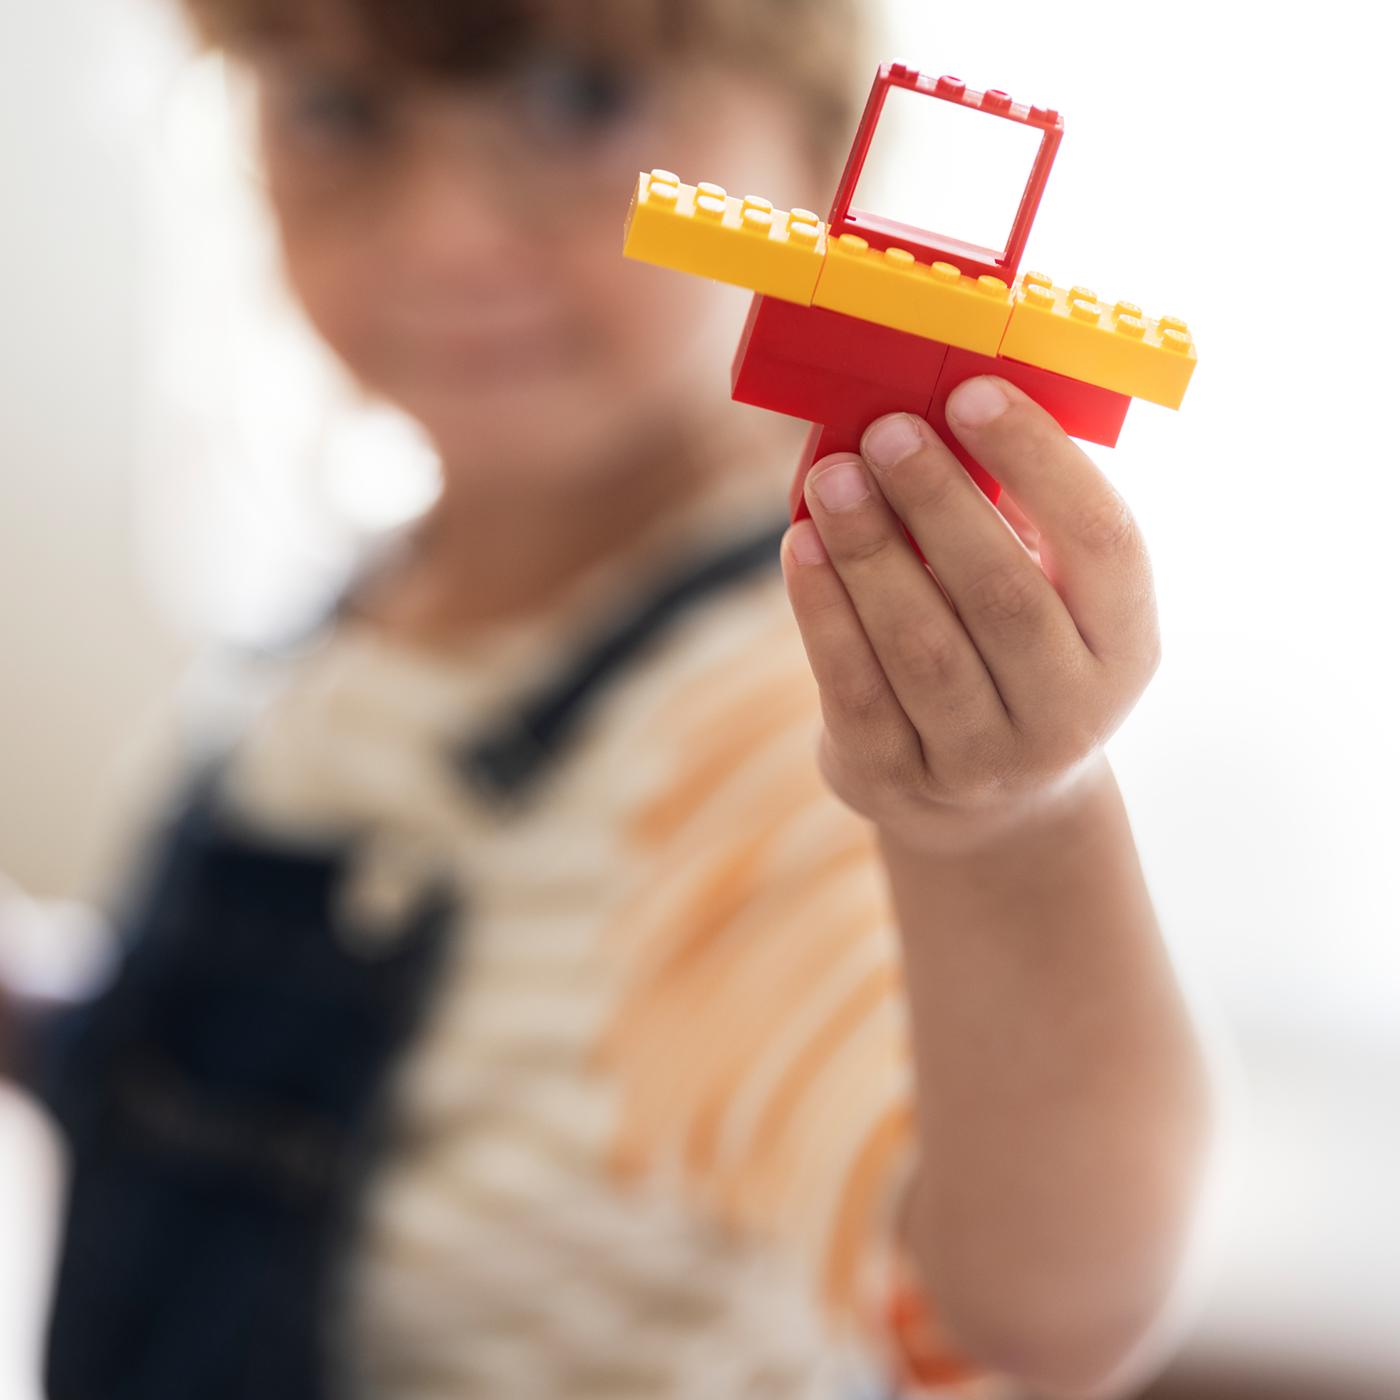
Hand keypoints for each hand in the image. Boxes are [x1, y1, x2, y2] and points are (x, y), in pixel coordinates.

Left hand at [779, 375, 1160, 856]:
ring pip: (922, 649)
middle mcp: (1068, 713)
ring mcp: (983, 761)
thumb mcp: (1044, 592)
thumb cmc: (1009, 652)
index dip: (1041, 461)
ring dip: (870, 552)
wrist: (987, 805)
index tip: (973, 394)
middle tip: (887, 431)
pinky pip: (855, 691)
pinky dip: (823, 612)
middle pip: (1004, 598)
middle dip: (939, 502)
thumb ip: (1009, 511)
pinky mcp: (897, 780)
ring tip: (832, 478)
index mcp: (1124, 645)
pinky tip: (801, 547)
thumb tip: (935, 406)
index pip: (1102, 541)